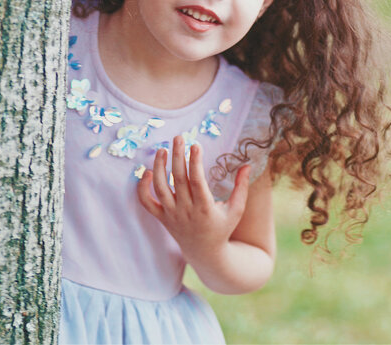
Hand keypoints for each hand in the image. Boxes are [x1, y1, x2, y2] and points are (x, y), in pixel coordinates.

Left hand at [136, 135, 251, 262]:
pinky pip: (147, 202)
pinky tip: (148, 172)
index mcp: (205, 208)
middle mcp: (186, 211)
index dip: (195, 162)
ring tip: (162, 150)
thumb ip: (242, 187)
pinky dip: (143, 187)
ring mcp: (171, 214)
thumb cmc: (223, 228)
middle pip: (178, 179)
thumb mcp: (236, 209)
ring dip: (159, 167)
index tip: (195, 145)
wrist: (205, 253)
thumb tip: (248, 164)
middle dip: (178, 155)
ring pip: (160, 187)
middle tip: (179, 137)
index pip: (197, 181)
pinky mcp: (162, 218)